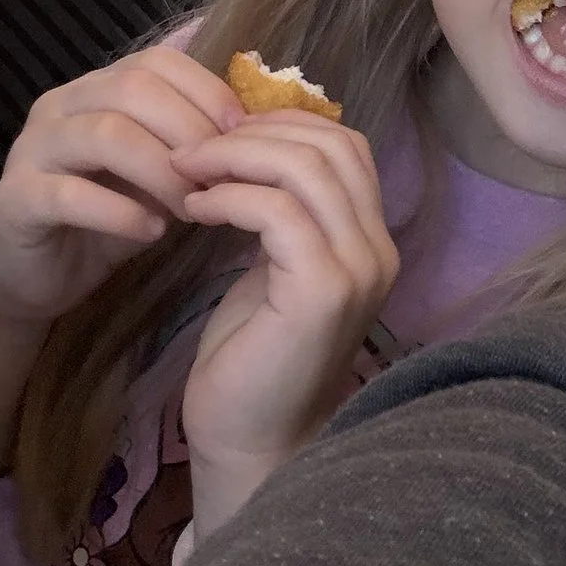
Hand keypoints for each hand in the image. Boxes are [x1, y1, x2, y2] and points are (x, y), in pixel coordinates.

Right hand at [0, 44, 243, 329]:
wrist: (33, 277)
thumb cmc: (104, 221)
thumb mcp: (156, 178)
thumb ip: (190, 149)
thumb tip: (256, 133)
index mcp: (96, 89)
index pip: (158, 62)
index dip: (207, 92)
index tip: (244, 136)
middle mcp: (60, 105)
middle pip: (134, 89)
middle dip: (191, 132)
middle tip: (222, 178)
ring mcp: (32, 148)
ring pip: (106, 136)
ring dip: (162, 172)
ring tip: (194, 209)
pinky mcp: (16, 198)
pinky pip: (71, 195)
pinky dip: (121, 213)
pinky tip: (152, 233)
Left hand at [170, 114, 399, 533]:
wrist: (250, 441)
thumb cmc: (253, 357)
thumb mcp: (270, 268)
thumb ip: (278, 214)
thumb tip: (248, 147)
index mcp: (370, 241)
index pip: (346, 146)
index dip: (283, 125)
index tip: (222, 135)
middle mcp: (378, 251)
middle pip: (331, 147)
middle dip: (254, 132)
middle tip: (193, 147)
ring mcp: (357, 271)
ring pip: (306, 170)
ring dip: (236, 158)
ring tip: (187, 170)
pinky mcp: (322, 292)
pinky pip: (277, 212)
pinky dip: (229, 197)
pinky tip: (194, 210)